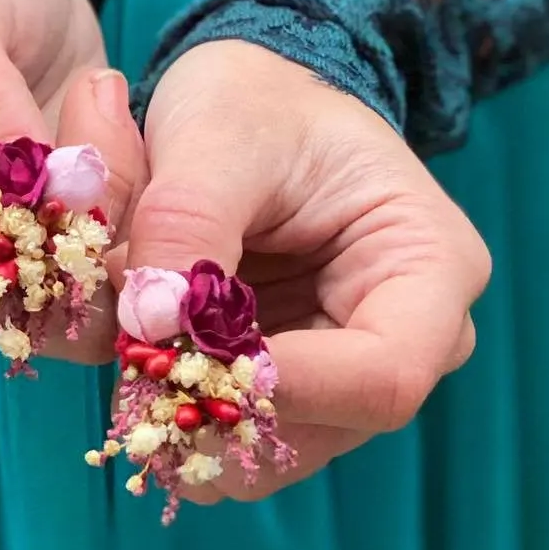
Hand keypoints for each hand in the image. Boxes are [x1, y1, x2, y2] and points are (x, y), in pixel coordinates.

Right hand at [0, 0, 144, 378]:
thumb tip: (17, 182)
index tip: (21, 216)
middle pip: (0, 334)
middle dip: (66, 263)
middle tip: (95, 155)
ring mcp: (10, 253)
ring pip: (78, 313)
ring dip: (116, 236)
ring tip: (108, 114)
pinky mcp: (75, 237)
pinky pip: (124, 271)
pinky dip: (147, 221)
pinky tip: (139, 135)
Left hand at [129, 40, 490, 500]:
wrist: (254, 96)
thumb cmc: (257, 100)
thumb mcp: (216, 136)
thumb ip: (184, 226)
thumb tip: (148, 327)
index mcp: (429, 269)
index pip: (384, 378)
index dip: (280, 387)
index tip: (179, 358)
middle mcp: (406, 342)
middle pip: (313, 433)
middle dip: (204, 407)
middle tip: (119, 348)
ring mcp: (340, 378)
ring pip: (252, 453)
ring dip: (169, 405)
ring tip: (122, 314)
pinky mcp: (280, 393)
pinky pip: (215, 434)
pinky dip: (159, 397)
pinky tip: (131, 330)